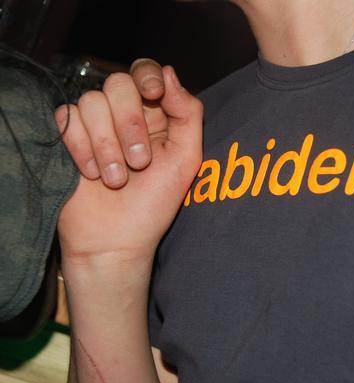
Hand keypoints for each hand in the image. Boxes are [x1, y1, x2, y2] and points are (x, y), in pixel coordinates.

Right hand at [56, 60, 202, 264]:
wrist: (115, 239)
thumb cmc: (155, 203)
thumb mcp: (186, 160)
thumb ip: (187, 113)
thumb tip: (169, 73)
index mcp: (157, 114)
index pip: (147, 71)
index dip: (147, 75)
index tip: (153, 94)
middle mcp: (125, 114)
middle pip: (118, 83)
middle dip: (130, 123)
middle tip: (140, 161)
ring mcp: (95, 125)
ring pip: (91, 102)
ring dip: (107, 145)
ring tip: (117, 179)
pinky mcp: (67, 137)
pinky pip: (66, 118)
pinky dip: (81, 148)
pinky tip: (91, 175)